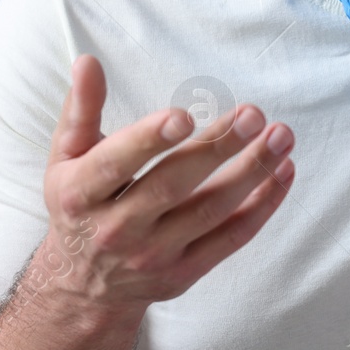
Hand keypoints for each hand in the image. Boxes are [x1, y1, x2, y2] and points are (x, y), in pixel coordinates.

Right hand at [40, 54, 295, 308]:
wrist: (82, 287)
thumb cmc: (78, 206)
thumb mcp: (65, 158)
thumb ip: (81, 109)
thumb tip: (88, 61)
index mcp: (80, 193)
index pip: (115, 164)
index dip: (149, 139)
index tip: (185, 115)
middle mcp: (116, 229)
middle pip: (173, 186)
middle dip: (217, 148)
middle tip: (253, 114)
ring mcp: (152, 256)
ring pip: (211, 211)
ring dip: (252, 172)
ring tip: (281, 136)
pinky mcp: (184, 274)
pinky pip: (232, 239)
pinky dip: (263, 206)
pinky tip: (284, 171)